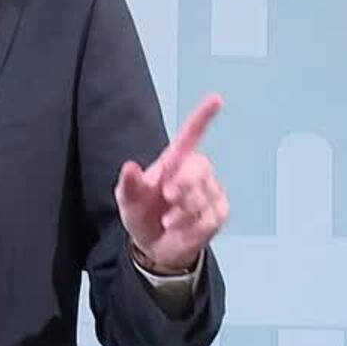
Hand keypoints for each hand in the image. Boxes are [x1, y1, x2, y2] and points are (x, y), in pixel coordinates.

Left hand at [115, 93, 228, 272]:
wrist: (155, 246)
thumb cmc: (143, 215)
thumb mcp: (128, 200)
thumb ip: (128, 184)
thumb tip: (129, 167)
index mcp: (174, 161)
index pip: (192, 134)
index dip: (203, 116)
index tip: (215, 99)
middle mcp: (195, 172)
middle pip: (201, 166)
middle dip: (184, 183)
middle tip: (168, 196)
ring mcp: (210, 192)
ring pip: (204, 195)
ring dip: (182, 210)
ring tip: (168, 218)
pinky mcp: (218, 213)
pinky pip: (209, 217)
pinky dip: (189, 225)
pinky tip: (179, 227)